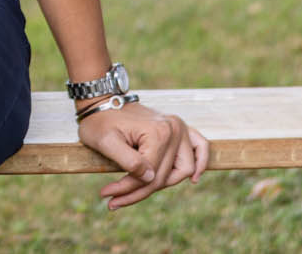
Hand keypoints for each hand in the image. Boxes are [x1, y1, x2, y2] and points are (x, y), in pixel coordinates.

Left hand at [77, 101, 209, 210]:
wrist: (102, 100)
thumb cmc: (100, 121)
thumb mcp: (105, 142)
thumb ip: (129, 161)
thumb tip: (150, 178)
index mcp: (158, 132)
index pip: (149, 174)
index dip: (127, 189)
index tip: (106, 196)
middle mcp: (174, 129)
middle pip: (163, 176)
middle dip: (138, 191)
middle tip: (113, 201)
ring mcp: (179, 128)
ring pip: (181, 170)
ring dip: (163, 183)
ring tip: (137, 192)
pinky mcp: (179, 128)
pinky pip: (199, 147)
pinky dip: (200, 162)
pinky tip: (194, 179)